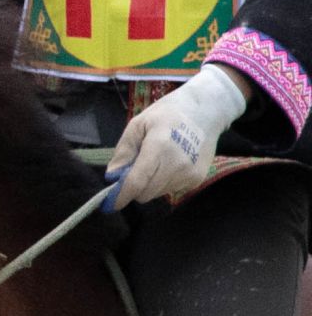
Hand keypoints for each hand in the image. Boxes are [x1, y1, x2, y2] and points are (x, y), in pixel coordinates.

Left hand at [111, 63, 249, 204]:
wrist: (206, 112)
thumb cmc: (167, 115)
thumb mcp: (137, 125)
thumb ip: (123, 151)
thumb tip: (112, 177)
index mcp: (159, 147)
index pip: (137, 181)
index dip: (121, 195)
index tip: (110, 203)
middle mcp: (177, 164)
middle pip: (146, 193)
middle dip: (135, 188)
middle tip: (134, 170)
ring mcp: (190, 173)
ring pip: (158, 193)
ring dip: (150, 184)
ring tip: (155, 162)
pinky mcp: (198, 179)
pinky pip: (171, 190)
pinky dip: (164, 182)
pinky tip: (169, 164)